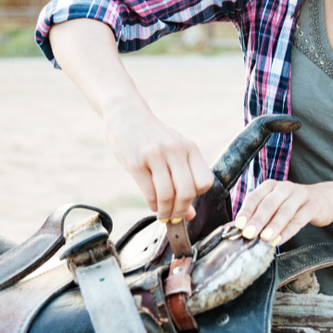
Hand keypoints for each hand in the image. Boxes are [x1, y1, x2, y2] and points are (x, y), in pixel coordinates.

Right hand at [103, 102, 214, 220]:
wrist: (126, 115)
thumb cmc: (154, 139)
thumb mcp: (175, 153)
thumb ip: (185, 180)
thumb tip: (191, 215)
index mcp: (190, 148)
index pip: (205, 182)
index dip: (197, 197)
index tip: (188, 202)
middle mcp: (176, 150)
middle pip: (187, 192)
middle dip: (181, 211)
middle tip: (175, 217)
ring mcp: (155, 155)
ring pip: (167, 195)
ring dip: (165, 212)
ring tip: (163, 215)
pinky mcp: (136, 162)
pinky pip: (149, 193)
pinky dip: (152, 205)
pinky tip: (152, 205)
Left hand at [234, 180, 332, 245]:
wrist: (324, 199)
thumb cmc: (294, 205)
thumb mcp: (277, 204)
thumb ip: (262, 214)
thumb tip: (243, 231)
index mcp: (271, 186)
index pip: (255, 197)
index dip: (246, 211)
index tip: (239, 225)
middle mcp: (284, 187)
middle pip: (269, 203)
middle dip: (258, 220)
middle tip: (249, 234)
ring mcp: (300, 195)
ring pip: (284, 211)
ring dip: (273, 226)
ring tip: (265, 238)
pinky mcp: (313, 205)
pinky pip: (299, 219)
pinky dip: (288, 231)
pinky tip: (280, 240)